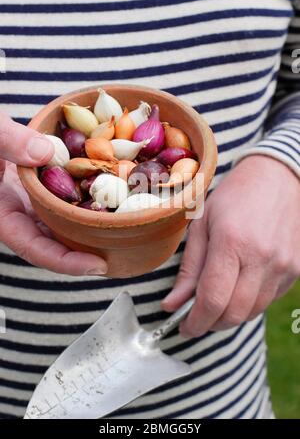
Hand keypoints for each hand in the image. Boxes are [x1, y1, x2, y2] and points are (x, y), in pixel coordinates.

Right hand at [0, 111, 106, 274]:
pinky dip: (85, 199)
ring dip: (87, 227)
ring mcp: (30, 198)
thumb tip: (44, 152)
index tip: (97, 266)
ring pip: (61, 221)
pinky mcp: (41, 183)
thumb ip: (9, 141)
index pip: (32, 247)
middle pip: (53, 241)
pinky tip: (108, 197)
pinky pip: (64, 197)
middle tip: (118, 255)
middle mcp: (17, 210)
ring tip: (120, 231)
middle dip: (84, 252)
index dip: (65, 262)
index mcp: (1, 210)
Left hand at [162, 155, 299, 336]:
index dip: (195, 321)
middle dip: (210, 324)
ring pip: (252, 312)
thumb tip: (173, 304)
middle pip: (234, 313)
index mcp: (232, 242)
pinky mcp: (295, 270)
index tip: (183, 327)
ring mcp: (283, 266)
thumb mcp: (202, 224)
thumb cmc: (234, 197)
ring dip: (229, 316)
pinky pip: (268, 300)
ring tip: (215, 303)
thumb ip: (189, 268)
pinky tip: (237, 288)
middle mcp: (262, 258)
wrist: (278, 178)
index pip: (212, 299)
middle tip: (195, 320)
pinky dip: (248, 303)